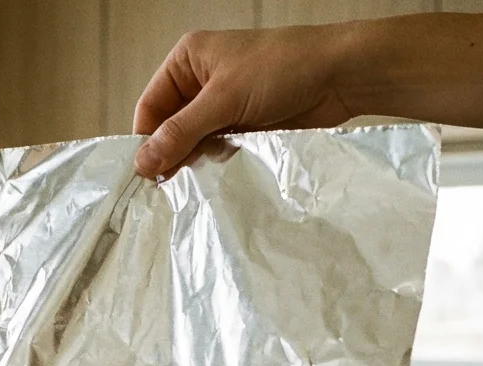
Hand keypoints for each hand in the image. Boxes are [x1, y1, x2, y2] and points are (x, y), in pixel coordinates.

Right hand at [132, 26, 355, 177]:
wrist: (340, 75)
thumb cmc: (282, 68)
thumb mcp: (224, 99)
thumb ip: (181, 132)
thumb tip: (143, 162)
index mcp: (188, 60)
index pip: (150, 106)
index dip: (145, 140)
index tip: (145, 176)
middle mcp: (202, 80)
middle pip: (170, 127)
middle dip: (171, 154)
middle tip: (168, 189)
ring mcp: (225, 104)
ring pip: (195, 141)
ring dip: (196, 161)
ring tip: (195, 184)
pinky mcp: (245, 124)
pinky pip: (219, 149)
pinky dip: (216, 164)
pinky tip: (217, 178)